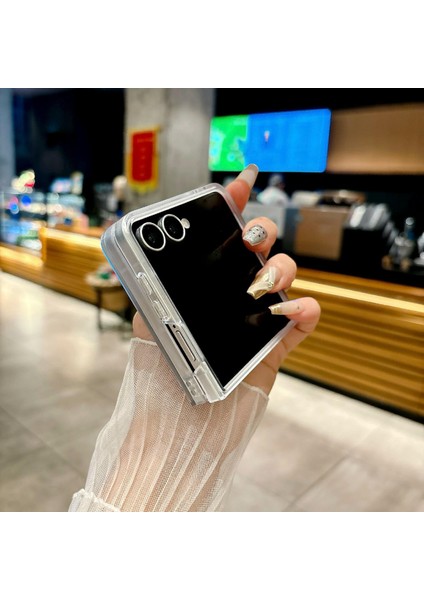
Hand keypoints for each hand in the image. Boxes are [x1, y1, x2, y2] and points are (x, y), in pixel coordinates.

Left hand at [133, 164, 320, 396]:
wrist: (178, 431)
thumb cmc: (158, 381)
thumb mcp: (149, 324)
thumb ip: (154, 289)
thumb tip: (156, 250)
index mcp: (200, 286)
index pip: (218, 238)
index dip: (231, 206)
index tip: (241, 182)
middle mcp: (229, 296)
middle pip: (258, 249)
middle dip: (259, 231)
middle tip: (247, 239)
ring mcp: (255, 319)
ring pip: (284, 276)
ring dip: (278, 269)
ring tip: (255, 288)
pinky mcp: (275, 348)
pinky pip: (304, 321)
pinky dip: (306, 311)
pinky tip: (289, 313)